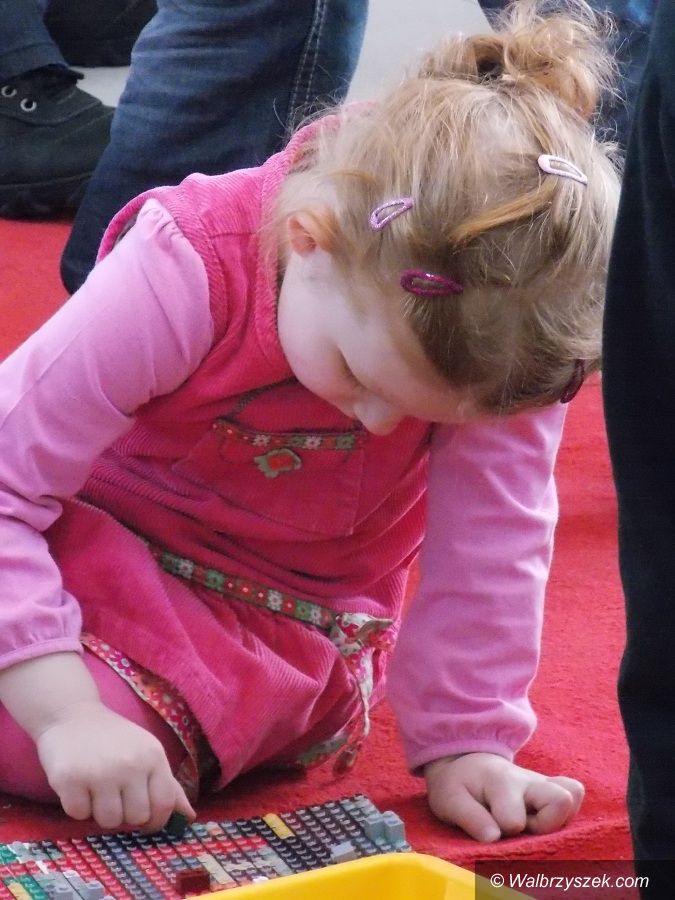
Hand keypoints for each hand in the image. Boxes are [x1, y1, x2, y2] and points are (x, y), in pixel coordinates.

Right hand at [35, 699, 194, 831]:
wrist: (72, 714)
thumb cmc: (114, 738)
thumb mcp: (147, 752)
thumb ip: (168, 785)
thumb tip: (189, 817)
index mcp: (153, 756)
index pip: (164, 804)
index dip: (156, 821)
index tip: (144, 820)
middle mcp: (130, 763)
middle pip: (137, 817)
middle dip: (125, 815)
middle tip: (115, 796)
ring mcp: (100, 772)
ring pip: (109, 821)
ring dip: (100, 813)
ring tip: (96, 790)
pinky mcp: (70, 779)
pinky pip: (79, 815)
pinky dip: (77, 806)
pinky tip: (78, 785)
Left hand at [424, 752, 583, 841]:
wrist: (466, 764)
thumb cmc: (458, 785)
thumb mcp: (450, 799)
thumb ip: (470, 818)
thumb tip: (493, 838)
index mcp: (502, 782)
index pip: (514, 819)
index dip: (502, 831)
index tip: (489, 829)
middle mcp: (529, 781)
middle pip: (562, 799)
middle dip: (544, 826)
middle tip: (521, 829)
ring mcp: (544, 784)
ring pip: (573, 795)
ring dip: (556, 821)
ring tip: (531, 824)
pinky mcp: (553, 790)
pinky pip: (574, 795)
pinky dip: (564, 815)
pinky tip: (542, 820)